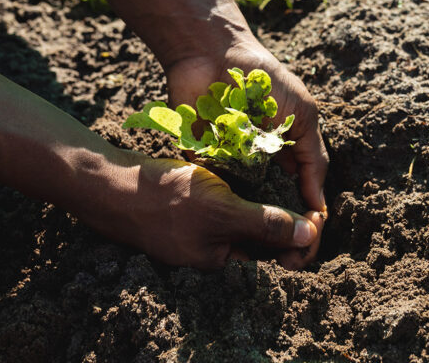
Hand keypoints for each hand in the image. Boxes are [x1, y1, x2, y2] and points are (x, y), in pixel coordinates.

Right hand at [96, 153, 325, 269]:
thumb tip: (309, 235)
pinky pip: (228, 202)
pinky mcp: (194, 207)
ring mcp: (202, 228)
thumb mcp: (222, 211)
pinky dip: (245, 189)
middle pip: (263, 238)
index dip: (300, 239)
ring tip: (290, 180)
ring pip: (246, 217)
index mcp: (222, 259)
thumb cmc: (164, 200)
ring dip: (268, 201)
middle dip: (288, 220)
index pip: (273, 257)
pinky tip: (258, 170)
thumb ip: (265, 224)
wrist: (110, 183)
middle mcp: (214, 248)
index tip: (319, 215)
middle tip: (309, 196)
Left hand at [163, 31, 328, 264]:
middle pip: (277, 209)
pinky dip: (225, 210)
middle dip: (284, 235)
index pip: (306, 196)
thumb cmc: (265, 81)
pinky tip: (233, 231)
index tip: (312, 240)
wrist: (213, 55)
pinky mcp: (206, 162)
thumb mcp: (303, 115)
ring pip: (248, 207)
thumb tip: (318, 205)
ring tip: (263, 257)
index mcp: (290, 153)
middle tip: (288, 262)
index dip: (311, 221)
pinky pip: (216, 192)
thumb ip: (312, 158)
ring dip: (256, 230)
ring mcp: (235, 164)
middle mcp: (264, 163)